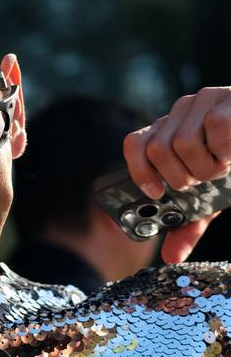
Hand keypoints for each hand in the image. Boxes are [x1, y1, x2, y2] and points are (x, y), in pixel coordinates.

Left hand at [123, 86, 230, 262]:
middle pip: (158, 150)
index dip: (139, 171)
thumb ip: (189, 224)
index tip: (156, 193)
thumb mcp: (209, 198)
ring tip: (223, 166)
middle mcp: (179, 112)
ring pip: (183, 143)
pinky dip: (225, 149)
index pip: (135, 144)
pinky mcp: (223, 99)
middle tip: (203, 180)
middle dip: (182, 178)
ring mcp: (201, 100)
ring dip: (206, 167)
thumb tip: (171, 257)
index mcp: (167, 132)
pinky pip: (214, 127)